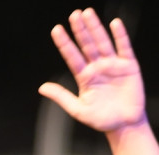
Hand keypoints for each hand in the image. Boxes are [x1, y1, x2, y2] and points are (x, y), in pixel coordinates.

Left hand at [39, 8, 146, 132]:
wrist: (123, 125)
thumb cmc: (100, 119)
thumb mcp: (77, 109)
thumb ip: (61, 96)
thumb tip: (41, 87)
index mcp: (84, 77)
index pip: (72, 56)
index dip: (64, 43)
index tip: (56, 30)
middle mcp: (97, 68)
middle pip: (86, 45)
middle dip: (80, 30)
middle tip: (74, 15)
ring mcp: (113, 65)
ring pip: (102, 42)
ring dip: (95, 28)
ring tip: (87, 14)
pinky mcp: (129, 66)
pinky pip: (124, 47)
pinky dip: (120, 35)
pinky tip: (114, 24)